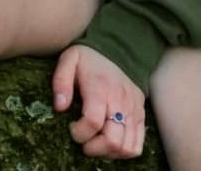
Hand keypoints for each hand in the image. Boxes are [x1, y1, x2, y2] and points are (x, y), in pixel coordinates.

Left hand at [53, 43, 145, 160]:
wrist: (118, 48)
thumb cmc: (90, 58)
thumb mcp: (69, 60)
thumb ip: (61, 81)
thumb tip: (60, 107)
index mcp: (100, 87)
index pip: (93, 122)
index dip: (79, 133)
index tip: (72, 127)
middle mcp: (120, 100)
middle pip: (112, 140)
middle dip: (93, 148)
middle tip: (83, 140)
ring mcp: (133, 109)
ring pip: (126, 147)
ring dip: (108, 152)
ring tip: (96, 142)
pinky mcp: (140, 114)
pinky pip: (137, 145)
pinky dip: (123, 151)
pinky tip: (110, 142)